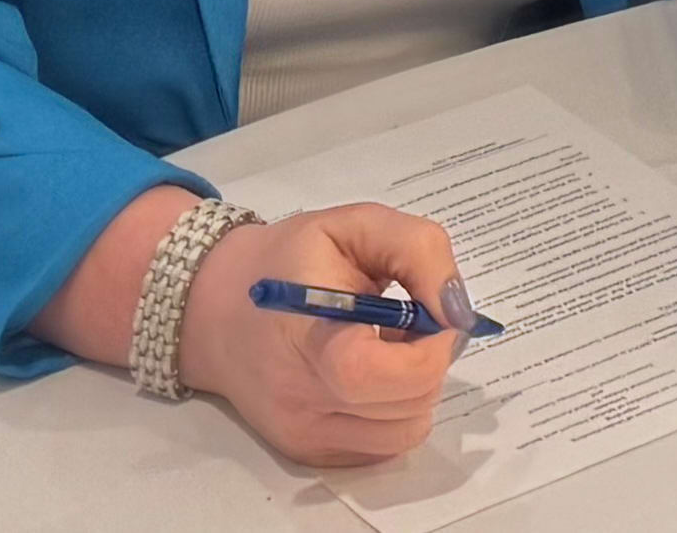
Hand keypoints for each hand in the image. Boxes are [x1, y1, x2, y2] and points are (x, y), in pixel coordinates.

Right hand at [177, 204, 471, 468]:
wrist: (220, 305)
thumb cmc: (295, 257)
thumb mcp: (358, 223)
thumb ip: (418, 250)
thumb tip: (457, 309)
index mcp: (309, 337)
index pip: (374, 374)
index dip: (427, 350)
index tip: (436, 312)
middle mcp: (303, 400)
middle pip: (406, 407)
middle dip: (432, 360)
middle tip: (414, 323)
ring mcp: (304, 434)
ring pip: (404, 433)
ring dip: (417, 389)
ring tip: (391, 347)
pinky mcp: (308, 452)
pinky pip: (381, 447)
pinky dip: (396, 412)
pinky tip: (375, 374)